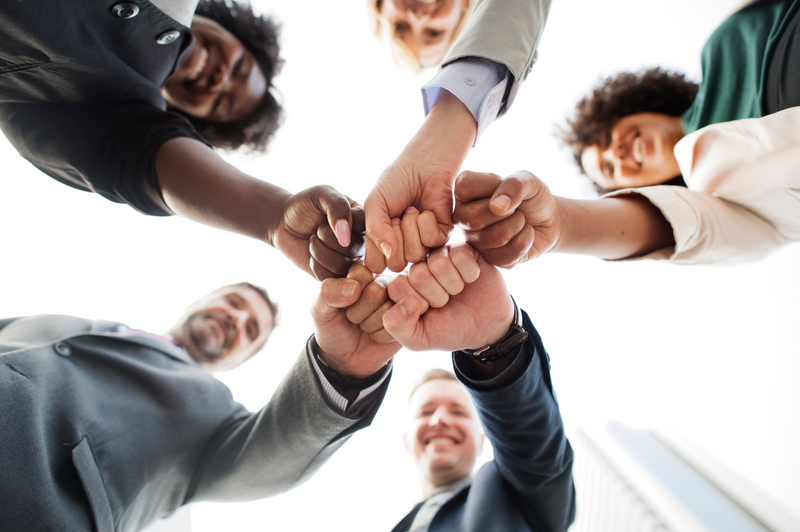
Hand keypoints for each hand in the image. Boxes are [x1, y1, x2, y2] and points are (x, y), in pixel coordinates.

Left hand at [273, 185, 364, 279]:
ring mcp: (349, 260)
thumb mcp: (321, 194)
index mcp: (363, 220)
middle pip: (354, 249)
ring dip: (319, 251)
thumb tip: (345, 236)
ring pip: (343, 265)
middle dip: (327, 237)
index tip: (327, 217)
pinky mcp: (335, 275)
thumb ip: (337, 206)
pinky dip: (315, 265)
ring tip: (313, 240)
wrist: (284, 224)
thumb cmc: (305, 206)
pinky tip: (311, 255)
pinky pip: (331, 278)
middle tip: (318, 229)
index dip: (345, 225)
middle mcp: (361, 242)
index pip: (368, 227)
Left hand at [313, 264, 399, 379]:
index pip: (360, 274)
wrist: (344, 358)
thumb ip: (327, 292)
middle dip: (358, 313)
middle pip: (376, 292)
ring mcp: (400, 302)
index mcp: (363, 272)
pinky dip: (381, 337)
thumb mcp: (319, 309)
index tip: (342, 304)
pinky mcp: (410, 321)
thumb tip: (354, 289)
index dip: (347, 296)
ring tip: (364, 326)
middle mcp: (384, 282)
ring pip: (389, 310)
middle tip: (353, 319)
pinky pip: (399, 327)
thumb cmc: (332, 327)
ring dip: (370, 325)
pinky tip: (376, 335)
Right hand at [364, 91, 476, 273]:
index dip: (376, 244)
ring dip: (411, 227)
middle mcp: (403, 250)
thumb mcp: (375, 203)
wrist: (422, 165)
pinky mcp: (443, 237)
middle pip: (396, 264)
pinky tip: (427, 211)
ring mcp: (423, 246)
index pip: (376, 264)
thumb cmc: (395, 183)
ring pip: (415, 255)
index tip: (381, 221)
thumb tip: (389, 254)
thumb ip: (375, 229)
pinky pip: (432, 242)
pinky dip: (427, 223)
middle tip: (399, 214)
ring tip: (413, 210)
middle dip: (395, 234)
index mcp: (383, 245)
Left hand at [383, 253, 513, 352]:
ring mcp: (439, 254)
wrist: (485, 327)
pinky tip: (470, 279)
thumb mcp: (418, 339)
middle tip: (445, 302)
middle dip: (437, 297)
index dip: (417, 305)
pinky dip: (469, 274)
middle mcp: (416, 265)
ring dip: (454, 286)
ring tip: (457, 291)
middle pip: (418, 274)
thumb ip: (397, 327)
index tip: (427, 312)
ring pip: (439, 263)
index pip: (397, 286)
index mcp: (401, 284)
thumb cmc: (448, 331)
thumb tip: (406, 301)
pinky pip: (460, 254)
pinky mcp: (462, 247)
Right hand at [453, 170, 560, 267]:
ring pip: (496, 236)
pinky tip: (524, 234)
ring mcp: (474, 241)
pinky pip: (510, 253)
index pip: (464, 187)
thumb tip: (496, 207)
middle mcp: (462, 217)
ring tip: (521, 220)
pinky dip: (526, 240)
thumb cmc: (532, 197)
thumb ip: (513, 185)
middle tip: (515, 207)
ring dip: (519, 224)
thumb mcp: (528, 180)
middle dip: (507, 211)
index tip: (503, 185)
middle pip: (474, 218)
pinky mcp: (490, 259)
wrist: (549, 221)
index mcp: (465, 192)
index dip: (489, 187)